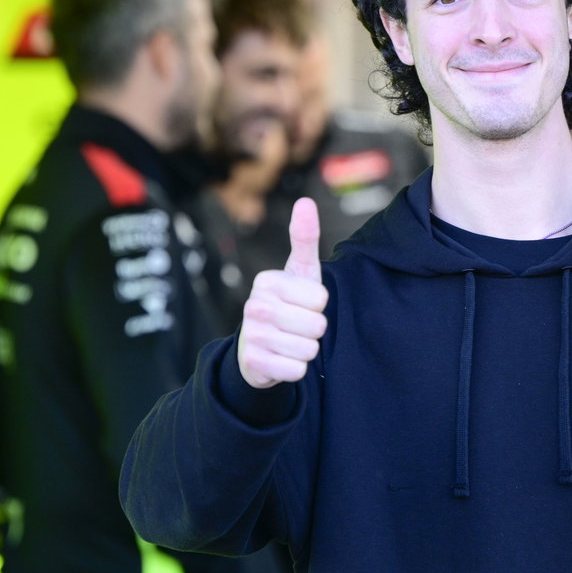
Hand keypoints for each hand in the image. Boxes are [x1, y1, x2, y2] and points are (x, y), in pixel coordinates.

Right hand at [237, 197, 328, 388]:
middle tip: (297, 325)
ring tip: (290, 341)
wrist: (258, 345)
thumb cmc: (287, 303)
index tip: (302, 304)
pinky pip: (297, 371)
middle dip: (314, 330)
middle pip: (317, 326)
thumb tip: (305, 201)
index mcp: (267, 281)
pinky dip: (296, 369)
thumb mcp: (300, 271)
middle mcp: (254, 306)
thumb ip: (305, 237)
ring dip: (306, 350)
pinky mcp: (253, 364)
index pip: (320, 299)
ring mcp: (251, 336)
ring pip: (308, 350)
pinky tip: (282, 359)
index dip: (318, 305)